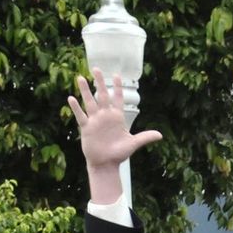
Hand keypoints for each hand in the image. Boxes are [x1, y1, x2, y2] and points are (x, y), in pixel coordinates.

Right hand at [69, 72, 161, 192]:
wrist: (106, 163)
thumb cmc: (119, 153)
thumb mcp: (133, 144)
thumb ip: (145, 137)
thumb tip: (160, 135)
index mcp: (117, 117)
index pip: (118, 99)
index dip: (118, 87)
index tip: (117, 74)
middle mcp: (105, 116)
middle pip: (102, 95)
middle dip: (100, 82)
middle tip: (96, 68)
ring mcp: (95, 120)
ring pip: (89, 102)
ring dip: (85, 91)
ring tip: (81, 78)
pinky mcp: (86, 128)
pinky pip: (80, 116)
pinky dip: (76, 108)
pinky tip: (71, 98)